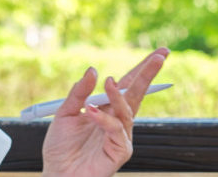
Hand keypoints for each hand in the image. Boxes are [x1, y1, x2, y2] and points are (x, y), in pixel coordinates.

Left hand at [39, 47, 169, 176]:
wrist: (57, 174)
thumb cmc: (60, 148)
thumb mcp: (64, 113)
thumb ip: (79, 93)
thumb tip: (93, 70)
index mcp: (106, 110)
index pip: (127, 85)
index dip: (141, 69)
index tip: (160, 52)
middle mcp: (117, 121)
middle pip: (137, 94)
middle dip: (148, 74)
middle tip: (161, 56)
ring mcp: (121, 136)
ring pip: (127, 110)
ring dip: (118, 95)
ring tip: (109, 82)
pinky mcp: (120, 151)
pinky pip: (116, 130)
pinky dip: (104, 119)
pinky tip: (91, 113)